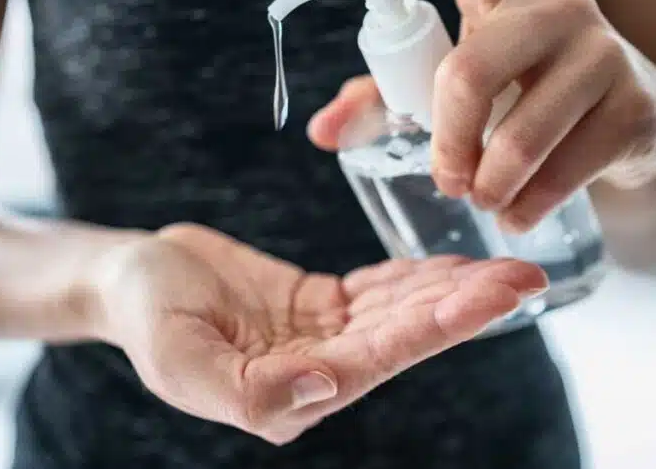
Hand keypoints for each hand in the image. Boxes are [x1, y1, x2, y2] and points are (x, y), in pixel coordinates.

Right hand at [92, 223, 545, 444]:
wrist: (128, 279)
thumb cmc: (145, 316)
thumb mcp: (178, 357)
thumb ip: (248, 392)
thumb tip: (326, 387)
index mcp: (291, 392)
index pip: (381, 359)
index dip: (439, 327)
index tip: (493, 299)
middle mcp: (319, 370)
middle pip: (406, 335)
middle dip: (466, 306)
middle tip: (527, 277)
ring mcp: (323, 336)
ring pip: (400, 311)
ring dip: (453, 288)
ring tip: (509, 266)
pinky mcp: (320, 305)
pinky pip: (378, 289)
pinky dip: (417, 275)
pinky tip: (455, 263)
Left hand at [308, 0, 655, 231]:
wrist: (640, 123)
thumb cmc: (527, 94)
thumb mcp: (463, 83)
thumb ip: (390, 95)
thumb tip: (323, 131)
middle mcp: (555, 6)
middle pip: (469, 71)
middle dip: (446, 142)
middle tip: (446, 179)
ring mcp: (603, 51)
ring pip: (518, 134)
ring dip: (488, 185)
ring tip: (482, 199)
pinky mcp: (636, 103)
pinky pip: (565, 169)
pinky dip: (528, 205)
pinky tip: (518, 212)